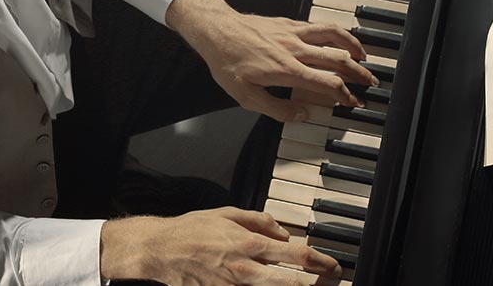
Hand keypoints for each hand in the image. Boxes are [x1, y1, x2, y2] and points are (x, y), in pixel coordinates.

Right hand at [100, 207, 341, 284]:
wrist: (160, 251)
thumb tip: (283, 232)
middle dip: (315, 285)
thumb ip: (259, 221)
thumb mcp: (227, 213)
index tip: (333, 266)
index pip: (296, 255)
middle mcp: (246, 268)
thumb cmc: (191, 230)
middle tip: (330, 282)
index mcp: (250, 243)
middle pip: (291, 283)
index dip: (321, 262)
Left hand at [166, 0, 379, 121]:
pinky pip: (319, 26)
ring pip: (333, 35)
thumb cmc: (228, 62)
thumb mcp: (246, 97)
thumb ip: (277, 109)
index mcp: (287, 70)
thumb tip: (302, 114)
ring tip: (363, 56)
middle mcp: (295, 49)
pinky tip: (338, 38)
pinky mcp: (289, 23)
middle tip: (370, 82)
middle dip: (359, 73)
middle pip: (338, 59)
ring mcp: (293, 33)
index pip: (327, 83)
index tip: (353, 102)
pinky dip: (335, 33)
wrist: (216, 30)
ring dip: (353, 46)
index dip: (345, 95)